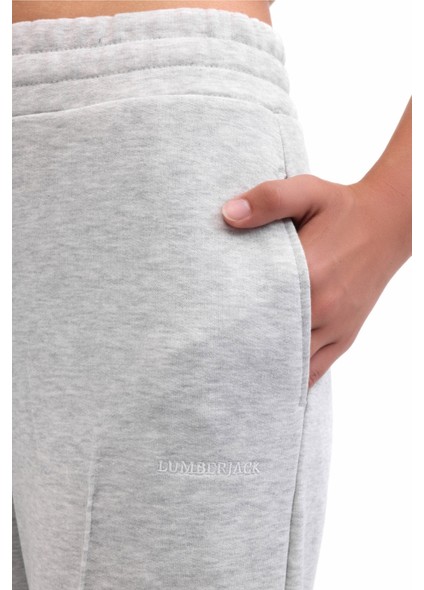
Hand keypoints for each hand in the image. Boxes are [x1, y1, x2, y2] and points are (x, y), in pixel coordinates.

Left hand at [221, 173, 410, 387]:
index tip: (204, 324)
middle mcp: (323, 308)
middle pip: (271, 340)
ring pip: (292, 362)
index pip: (257, 307)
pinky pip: (316, 370)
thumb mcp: (307, 192)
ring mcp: (335, 326)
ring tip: (232, 367)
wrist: (389, 224)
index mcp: (310, 274)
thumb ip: (268, 200)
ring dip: (264, 364)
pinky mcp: (345, 336)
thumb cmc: (343, 208)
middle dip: (241, 346)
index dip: (229, 319)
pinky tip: (269, 378)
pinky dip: (292, 377)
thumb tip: (228, 214)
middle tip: (209, 350)